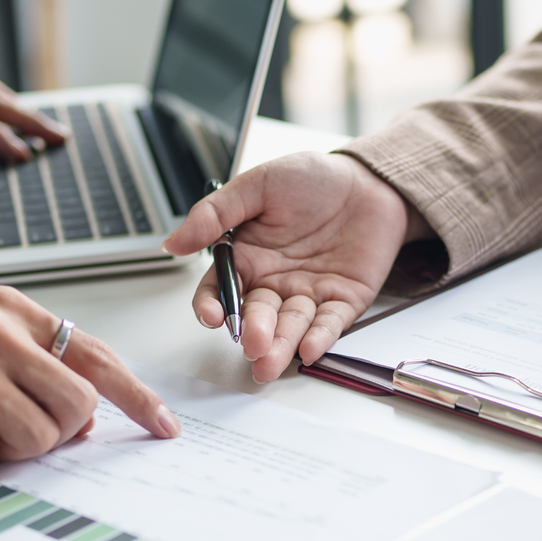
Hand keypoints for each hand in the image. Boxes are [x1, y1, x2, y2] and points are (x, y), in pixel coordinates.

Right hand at [0, 287, 179, 476]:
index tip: (163, 426)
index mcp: (13, 311)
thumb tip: (85, 415)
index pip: (96, 356)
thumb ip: (32, 360)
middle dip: (58, 434)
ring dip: (10, 450)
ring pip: (38, 437)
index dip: (137, 397)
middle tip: (18, 432)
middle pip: (77, 405)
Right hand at [162, 152, 431, 381]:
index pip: (220, 291)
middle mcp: (275, 281)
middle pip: (257, 315)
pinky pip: (330, 323)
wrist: (368, 178)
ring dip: (280, 345)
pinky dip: (320, 337)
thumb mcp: (257, 185)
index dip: (213, 306)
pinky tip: (309, 349)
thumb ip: (214, 214)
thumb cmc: (312, 179)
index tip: (212, 316)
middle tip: (252, 344)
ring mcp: (309, 293)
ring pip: (290, 325)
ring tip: (270, 362)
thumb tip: (173, 242)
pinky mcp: (344, 300)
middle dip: (254, 332)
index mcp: (248, 257)